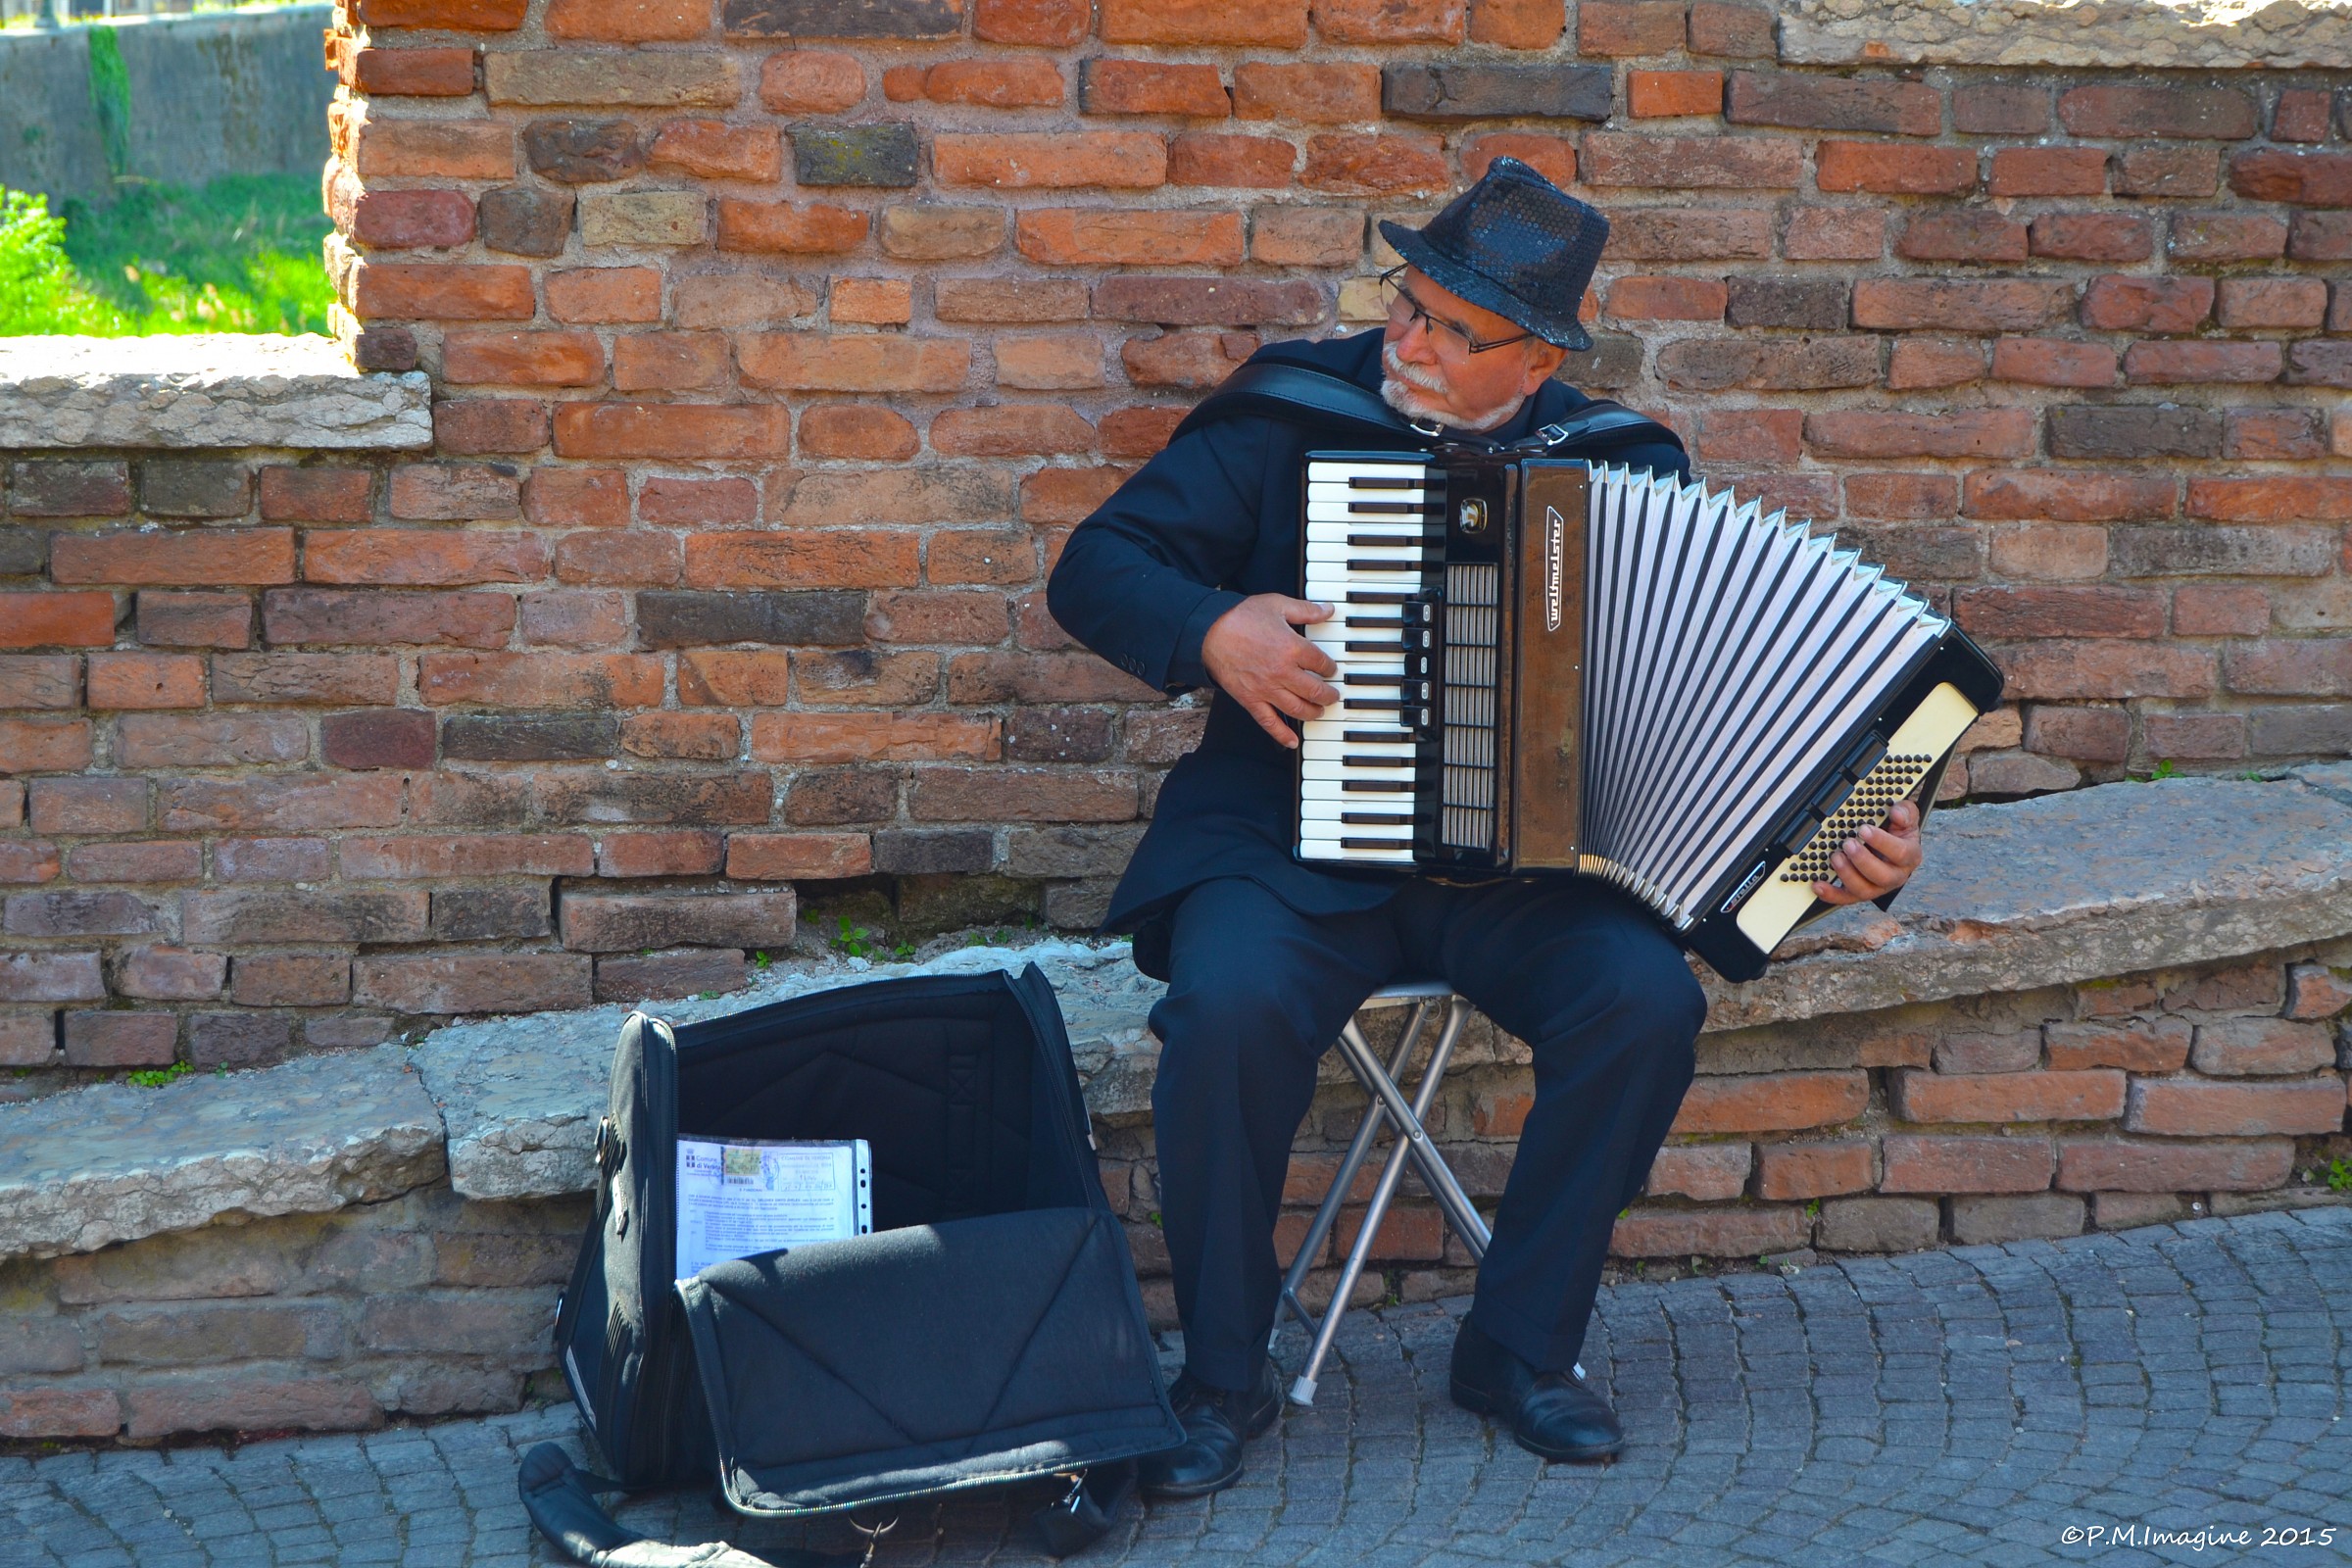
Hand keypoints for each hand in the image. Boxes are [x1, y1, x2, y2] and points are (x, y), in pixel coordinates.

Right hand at [1200, 593, 1337, 748]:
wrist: (1208, 631)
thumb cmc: (1240, 616)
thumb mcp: (1277, 604)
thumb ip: (1306, 610)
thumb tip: (1328, 610)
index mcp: (1292, 648)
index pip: (1322, 663)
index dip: (1330, 668)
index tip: (1331, 669)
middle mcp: (1282, 672)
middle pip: (1315, 691)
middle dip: (1328, 695)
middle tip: (1332, 695)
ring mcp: (1266, 689)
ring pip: (1298, 709)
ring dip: (1313, 713)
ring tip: (1319, 711)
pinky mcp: (1250, 700)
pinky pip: (1269, 722)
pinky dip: (1282, 734)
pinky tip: (1292, 741)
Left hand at [1811, 797, 1923, 905]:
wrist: (1893, 847)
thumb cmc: (1897, 833)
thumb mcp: (1906, 818)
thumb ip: (1906, 811)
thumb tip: (1897, 813)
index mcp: (1909, 856)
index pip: (1900, 853)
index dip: (1881, 842)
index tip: (1864, 830)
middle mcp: (1895, 875)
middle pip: (1883, 877)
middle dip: (1862, 860)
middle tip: (1848, 844)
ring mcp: (1877, 887)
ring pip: (1864, 890)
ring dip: (1847, 875)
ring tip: (1835, 857)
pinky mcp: (1859, 892)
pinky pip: (1846, 898)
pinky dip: (1831, 894)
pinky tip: (1818, 884)